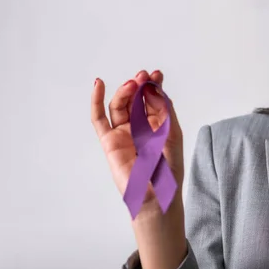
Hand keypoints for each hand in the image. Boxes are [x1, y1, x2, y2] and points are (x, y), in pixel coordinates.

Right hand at [91, 70, 183, 212]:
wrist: (156, 194)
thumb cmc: (168, 168)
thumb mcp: (172, 133)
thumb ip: (164, 110)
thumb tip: (153, 86)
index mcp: (158, 124)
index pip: (153, 98)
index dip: (153, 85)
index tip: (156, 74)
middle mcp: (140, 126)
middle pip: (135, 99)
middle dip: (140, 85)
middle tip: (143, 76)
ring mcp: (124, 133)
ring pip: (120, 105)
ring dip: (125, 91)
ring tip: (133, 83)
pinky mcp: (109, 141)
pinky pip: (99, 119)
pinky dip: (97, 101)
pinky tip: (98, 85)